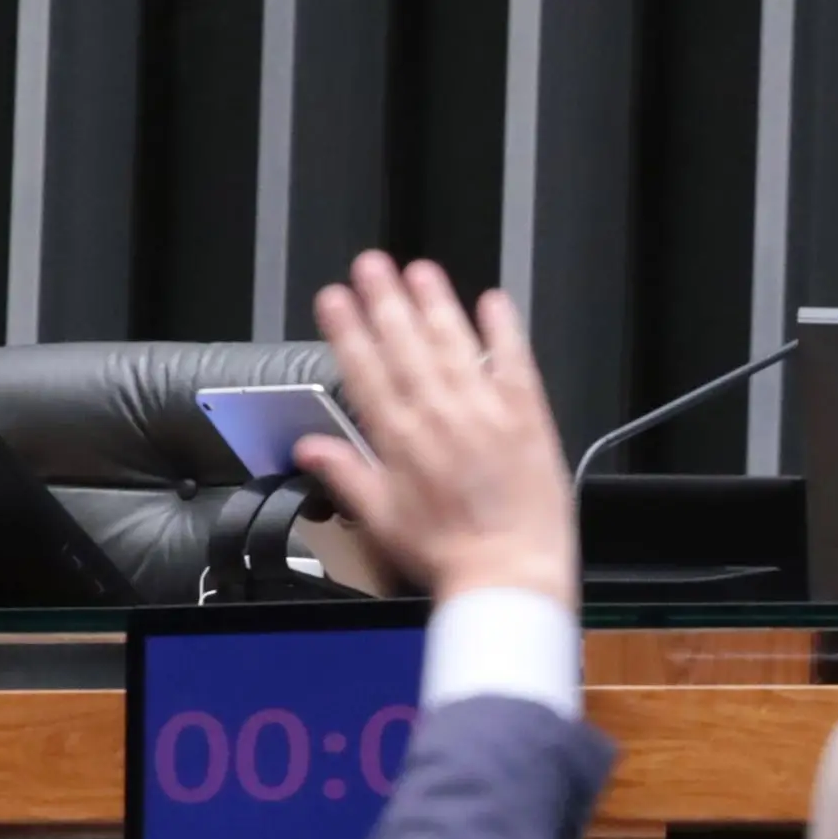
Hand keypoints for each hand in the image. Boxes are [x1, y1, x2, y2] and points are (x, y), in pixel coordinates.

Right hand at [300, 253, 577, 604]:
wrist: (509, 572)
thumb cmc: (451, 554)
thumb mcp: (382, 520)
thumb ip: (345, 475)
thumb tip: (311, 449)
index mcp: (400, 440)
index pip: (365, 370)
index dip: (348, 330)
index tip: (336, 298)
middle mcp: (439, 416)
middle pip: (405, 344)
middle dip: (385, 300)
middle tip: (371, 266)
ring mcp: (484, 411)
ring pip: (453, 343)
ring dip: (434, 303)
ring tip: (419, 272)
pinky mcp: (526, 416)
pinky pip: (513, 360)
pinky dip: (502, 329)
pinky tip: (493, 301)